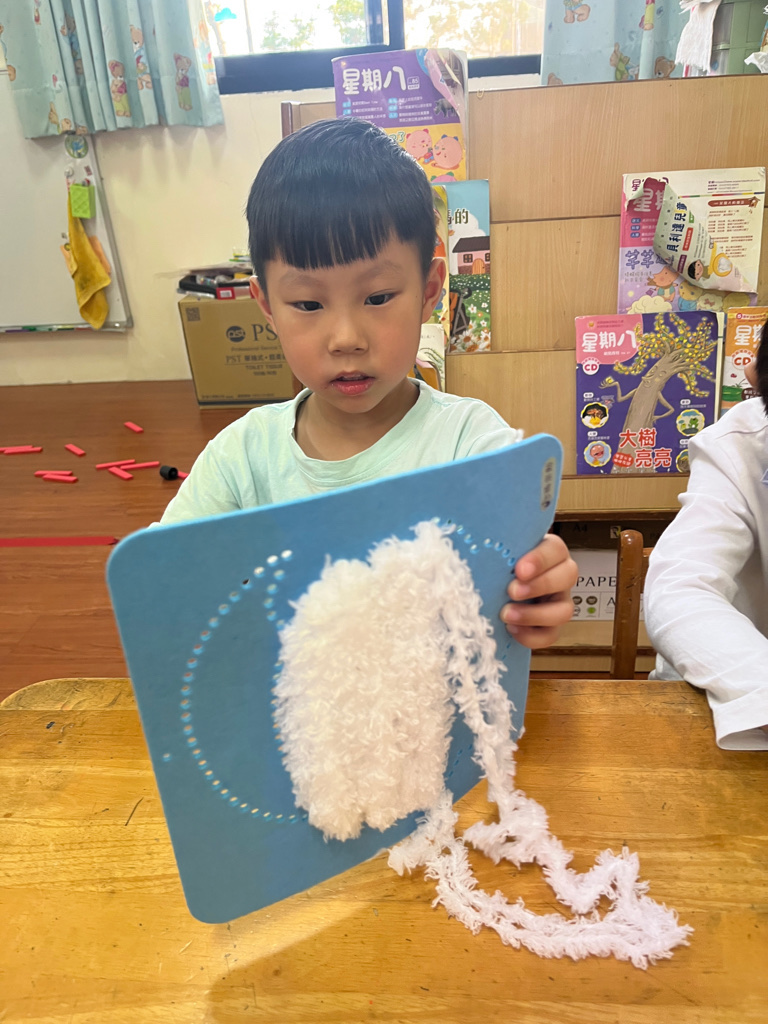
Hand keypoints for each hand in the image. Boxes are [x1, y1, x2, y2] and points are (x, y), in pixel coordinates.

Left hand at [500, 534, 577, 649]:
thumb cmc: (493, 565)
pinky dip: (531, 636)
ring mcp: (558, 602)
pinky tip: (510, 629)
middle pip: (568, 576)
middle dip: (540, 585)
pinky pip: (551, 635)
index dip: (541, 559)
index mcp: (548, 552)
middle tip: (512, 591)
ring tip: (507, 614)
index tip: (519, 569)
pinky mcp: (551, 626)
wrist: (489, 594)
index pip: (556, 549)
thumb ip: (494, 546)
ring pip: (564, 610)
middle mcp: (559, 575)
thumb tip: (475, 540)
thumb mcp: (495, 552)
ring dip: (535, 615)